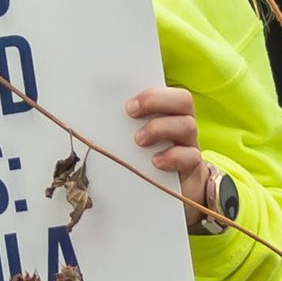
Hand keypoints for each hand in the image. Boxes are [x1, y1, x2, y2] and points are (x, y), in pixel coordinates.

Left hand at [128, 86, 215, 228]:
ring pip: (187, 125)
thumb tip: (90, 114)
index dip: (150, 90)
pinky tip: (155, 163)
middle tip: (131, 112)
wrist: (170, 191)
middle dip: (155, 100)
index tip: (127, 102)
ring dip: (160, 128)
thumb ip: (122, 125)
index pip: (166, 89)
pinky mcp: (191, 166)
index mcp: (166, 111)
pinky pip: (191, 156)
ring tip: (139, 141)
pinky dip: (173, 156)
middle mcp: (180, 122)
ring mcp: (188, 143)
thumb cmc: (144, 159)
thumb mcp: (132, 140)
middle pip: (183, 100)